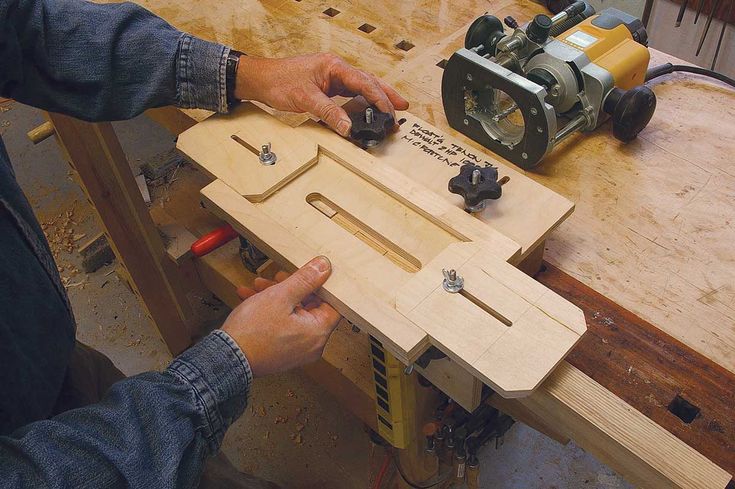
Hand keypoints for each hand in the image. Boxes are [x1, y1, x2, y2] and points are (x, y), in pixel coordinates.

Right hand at [221, 256, 340, 376]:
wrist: (225, 359)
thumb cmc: (253, 331)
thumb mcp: (281, 296)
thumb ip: (305, 280)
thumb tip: (325, 266)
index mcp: (318, 332)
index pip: (332, 304)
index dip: (319, 286)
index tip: (306, 275)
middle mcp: (312, 345)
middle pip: (309, 307)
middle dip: (290, 288)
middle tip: (275, 277)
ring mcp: (297, 351)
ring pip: (292, 315)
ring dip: (276, 297)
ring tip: (256, 286)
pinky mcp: (282, 353)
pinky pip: (282, 327)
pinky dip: (270, 312)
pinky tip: (250, 298)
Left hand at [234, 53, 408, 136]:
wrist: (260, 78)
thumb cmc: (279, 81)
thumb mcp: (306, 99)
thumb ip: (329, 113)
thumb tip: (348, 127)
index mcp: (334, 66)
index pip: (364, 82)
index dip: (379, 98)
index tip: (390, 112)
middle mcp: (336, 69)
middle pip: (368, 81)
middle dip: (386, 96)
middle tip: (402, 109)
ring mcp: (332, 76)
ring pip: (361, 87)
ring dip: (376, 99)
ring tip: (391, 111)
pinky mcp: (327, 84)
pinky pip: (350, 93)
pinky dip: (361, 102)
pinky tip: (368, 110)